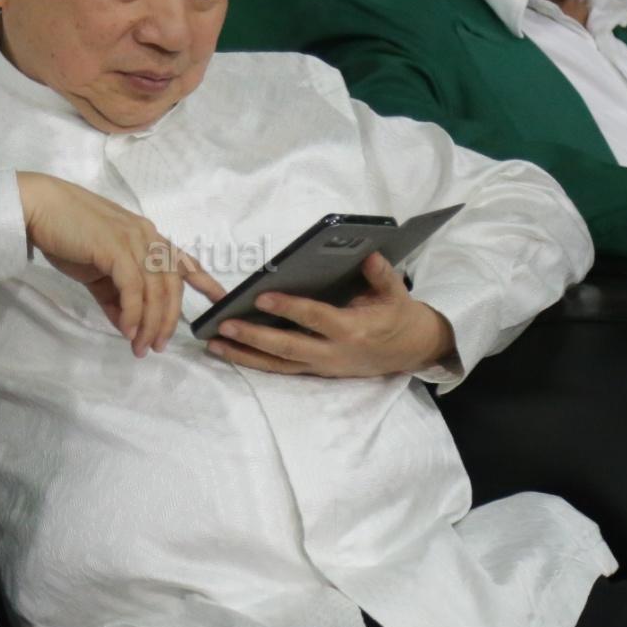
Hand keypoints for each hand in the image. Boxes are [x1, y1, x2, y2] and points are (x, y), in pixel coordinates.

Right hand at [16, 172, 224, 355]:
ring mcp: (134, 240)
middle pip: (171, 284)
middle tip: (157, 346)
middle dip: (168, 319)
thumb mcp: (97, 271)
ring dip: (150, 323)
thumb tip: (128, 327)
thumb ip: (115, 297)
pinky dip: (132, 312)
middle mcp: (148, 236)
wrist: (39, 209)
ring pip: (155, 290)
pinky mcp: (116, 248)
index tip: (221, 300)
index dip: (205, 282)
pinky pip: (133, 288)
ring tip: (141, 346)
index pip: (184, 261)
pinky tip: (126, 329)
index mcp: (148, 237)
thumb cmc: (67, 235)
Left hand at [207, 253, 454, 377]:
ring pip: (278, 365)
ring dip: (244, 355)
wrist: (411, 352)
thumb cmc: (399, 317)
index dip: (288, 308)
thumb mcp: (397, 294)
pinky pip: (281, 369)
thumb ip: (381, 274)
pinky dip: (255, 362)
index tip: (262, 297)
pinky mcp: (316, 372)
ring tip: (214, 344)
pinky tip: (230, 353)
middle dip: (253, 338)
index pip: (315, 318)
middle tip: (224, 326)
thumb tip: (367, 255)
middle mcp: (333, 353)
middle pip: (287, 347)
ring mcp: (322, 366)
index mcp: (352, 330)